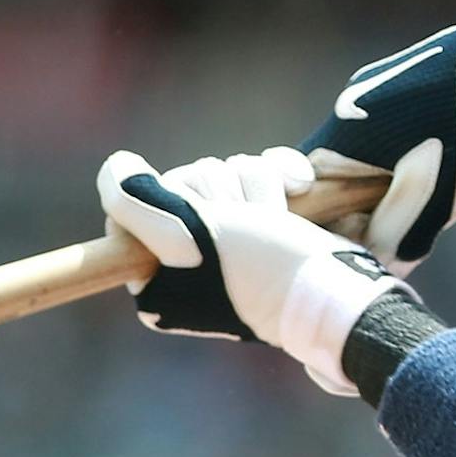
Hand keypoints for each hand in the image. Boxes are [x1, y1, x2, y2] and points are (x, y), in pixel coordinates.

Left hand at [97, 147, 408, 395]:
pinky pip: (265, 172)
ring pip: (229, 173)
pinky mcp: (271, 223)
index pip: (139, 204)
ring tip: (278, 220)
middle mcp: (189, 261)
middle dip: (227, 194)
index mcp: (156, 278)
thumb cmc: (262, 269)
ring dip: (261, 187)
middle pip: (189, 182)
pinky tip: (301, 190)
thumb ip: (137, 200)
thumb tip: (117, 166)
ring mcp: (234, 241)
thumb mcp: (189, 236)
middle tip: (248, 226)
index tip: (203, 221)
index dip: (174, 199)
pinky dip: (285, 175)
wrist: (338, 290)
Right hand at [300, 0, 455, 274]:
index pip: (312, 191)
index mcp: (347, 127)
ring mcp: (393, 91)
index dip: (339, 224)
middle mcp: (360, 104)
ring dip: (441, 190)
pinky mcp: (428, 85)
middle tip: (454, 213)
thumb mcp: (441, 193)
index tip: (376, 237)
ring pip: (404, 165)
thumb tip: (380, 266)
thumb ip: (402, 236)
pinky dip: (454, 162)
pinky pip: (427, 140)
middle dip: (410, 210)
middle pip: (364, 183)